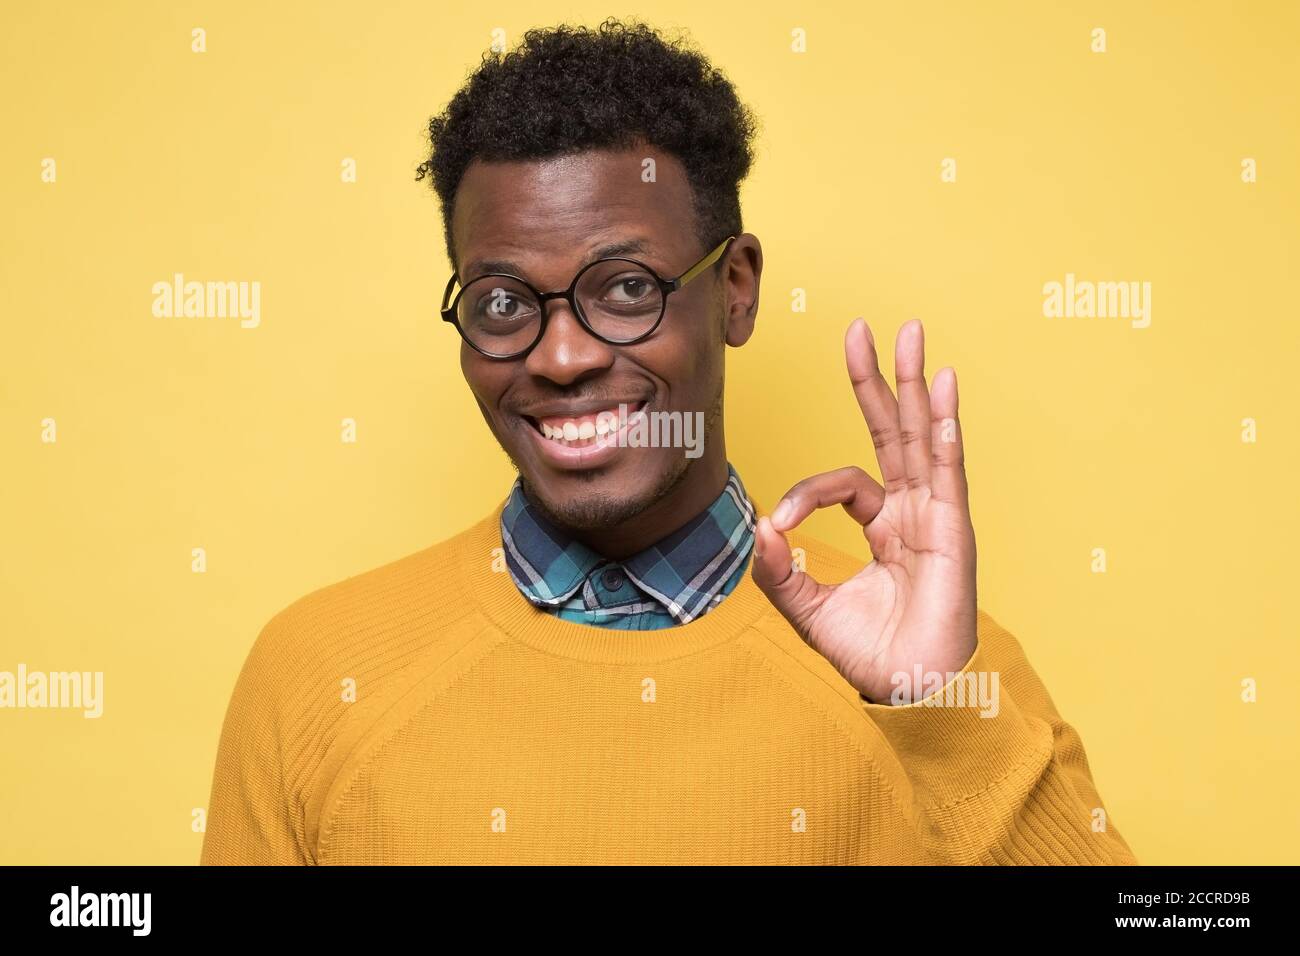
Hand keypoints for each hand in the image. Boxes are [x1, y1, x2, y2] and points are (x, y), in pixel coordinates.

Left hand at [751, 318, 976, 703]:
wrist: (909, 693)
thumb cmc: (871, 654)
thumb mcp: (808, 608)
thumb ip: (779, 571)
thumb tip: (758, 529)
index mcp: (884, 527)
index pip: (844, 482)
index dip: (806, 491)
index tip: (779, 523)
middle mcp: (912, 513)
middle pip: (895, 433)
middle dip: (880, 381)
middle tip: (867, 329)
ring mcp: (936, 518)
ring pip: (923, 439)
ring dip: (916, 387)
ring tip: (910, 337)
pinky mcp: (953, 533)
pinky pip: (948, 475)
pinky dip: (944, 434)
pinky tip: (940, 395)